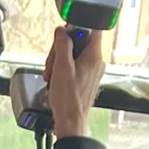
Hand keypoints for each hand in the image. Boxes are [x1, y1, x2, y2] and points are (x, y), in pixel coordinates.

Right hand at [46, 25, 104, 139]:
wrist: (71, 122)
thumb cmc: (69, 99)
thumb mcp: (62, 67)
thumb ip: (62, 45)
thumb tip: (62, 31)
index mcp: (94, 56)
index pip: (93, 28)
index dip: (77, 26)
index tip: (65, 34)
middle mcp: (96, 62)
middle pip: (78, 41)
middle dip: (61, 49)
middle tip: (53, 63)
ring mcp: (92, 71)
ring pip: (73, 54)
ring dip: (59, 61)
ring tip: (52, 75)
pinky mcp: (85, 79)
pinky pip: (73, 66)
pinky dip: (62, 70)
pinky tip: (55, 80)